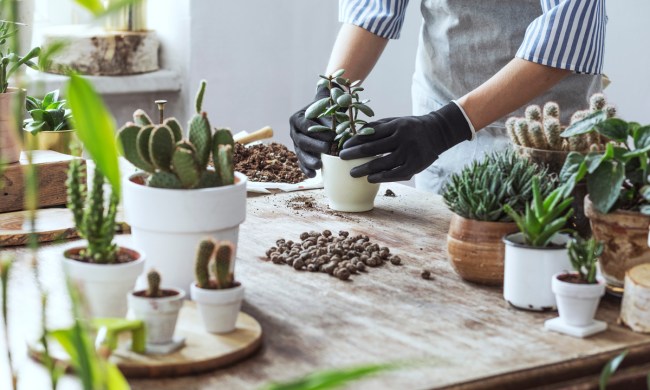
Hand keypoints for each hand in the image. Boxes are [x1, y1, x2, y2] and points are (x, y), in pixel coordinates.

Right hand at [289, 86, 334, 177]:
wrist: (324, 114)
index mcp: (298, 118)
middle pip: (302, 141)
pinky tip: (314, 175)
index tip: (331, 135)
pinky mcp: (301, 154)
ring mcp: (297, 144)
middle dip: (315, 146)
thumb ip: (330, 103)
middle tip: (328, 149)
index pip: (305, 125)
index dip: (317, 131)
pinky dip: (307, 169)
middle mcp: (294, 132)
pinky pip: (302, 163)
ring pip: (300, 154)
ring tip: (318, 166)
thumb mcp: (328, 102)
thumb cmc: (327, 107)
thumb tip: (336, 108)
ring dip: (309, 161)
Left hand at [339, 102, 472, 182]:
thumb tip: (355, 135)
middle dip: (355, 154)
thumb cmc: (410, 127)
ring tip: (353, 173)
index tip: (344, 146)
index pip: (370, 134)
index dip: (355, 141)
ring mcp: (410, 153)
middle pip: (373, 149)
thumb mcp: (395, 121)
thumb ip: (377, 127)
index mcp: (396, 125)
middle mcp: (403, 138)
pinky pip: (395, 174)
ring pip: (383, 163)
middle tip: (342, 158)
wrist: (437, 132)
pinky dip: (382, 177)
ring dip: (365, 169)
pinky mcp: (415, 165)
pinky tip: (370, 179)